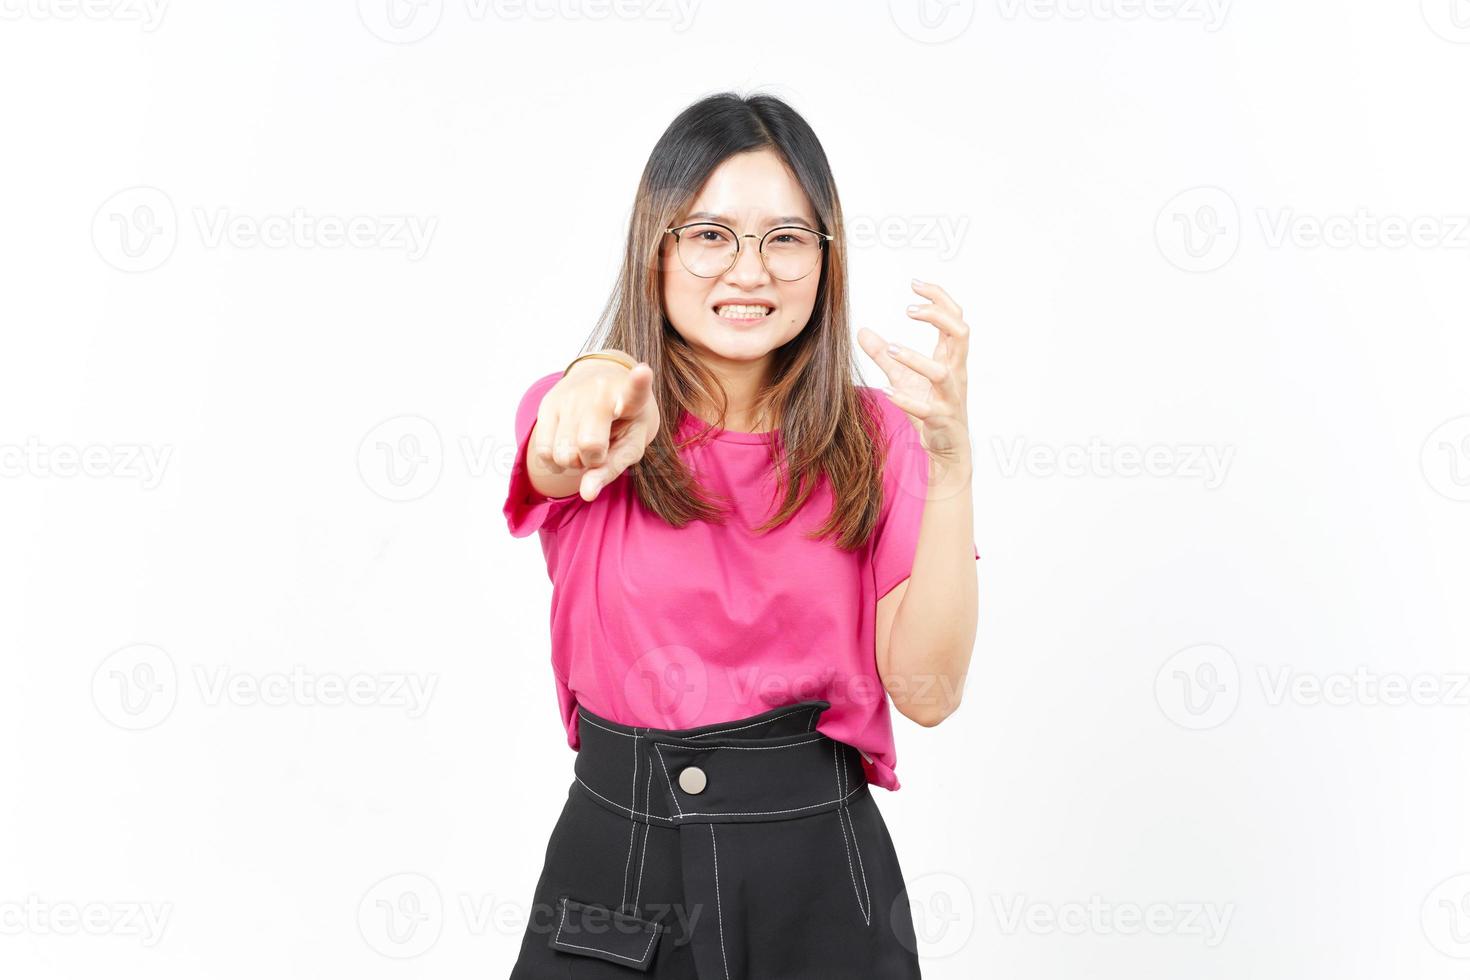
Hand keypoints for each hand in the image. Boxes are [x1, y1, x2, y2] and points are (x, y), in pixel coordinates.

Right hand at [529, 356, 660, 500]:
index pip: (635, 390)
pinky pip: (542, 451)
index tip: (643, 372)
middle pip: (588, 445)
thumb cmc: (624, 421)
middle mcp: (598, 389)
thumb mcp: (631, 444)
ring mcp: (569, 394)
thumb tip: (586, 493)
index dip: (638, 382)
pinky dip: (555, 460)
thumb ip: (612, 469)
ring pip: (562, 453)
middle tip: (601, 448)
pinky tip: (567, 445)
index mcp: (630, 396)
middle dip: (592, 460)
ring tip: (584, 443)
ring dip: (573, 460)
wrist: (601, 382)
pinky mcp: (547, 403)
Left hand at [857, 279, 971, 470]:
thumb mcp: (904, 377)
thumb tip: (861, 331)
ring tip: (892, 350)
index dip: (939, 298)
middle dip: (939, 316)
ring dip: (916, 359)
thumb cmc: (930, 408)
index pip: (954, 318)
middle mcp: (956, 373)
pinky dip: (908, 400)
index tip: (914, 284)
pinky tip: (887, 391)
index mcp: (951, 358)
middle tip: (909, 310)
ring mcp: (950, 397)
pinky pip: (927, 408)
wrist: (948, 450)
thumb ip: (884, 355)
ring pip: (943, 372)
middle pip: (961, 334)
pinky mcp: (941, 419)